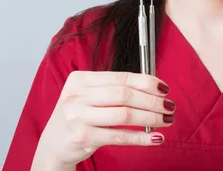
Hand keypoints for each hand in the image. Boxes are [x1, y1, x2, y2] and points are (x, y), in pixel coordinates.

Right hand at [32, 71, 174, 169]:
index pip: (120, 77)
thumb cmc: (77, 118)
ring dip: (150, 118)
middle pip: (124, 94)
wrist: (52, 145)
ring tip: (166, 121)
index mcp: (80, 79)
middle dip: (152, 101)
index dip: (146, 82)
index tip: (163, 88)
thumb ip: (112, 89)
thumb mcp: (86, 97)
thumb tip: (151, 88)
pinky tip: (155, 138)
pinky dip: (141, 137)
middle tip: (169, 106)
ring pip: (124, 114)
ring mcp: (78, 116)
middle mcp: (77, 96)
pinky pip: (119, 136)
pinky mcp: (82, 137)